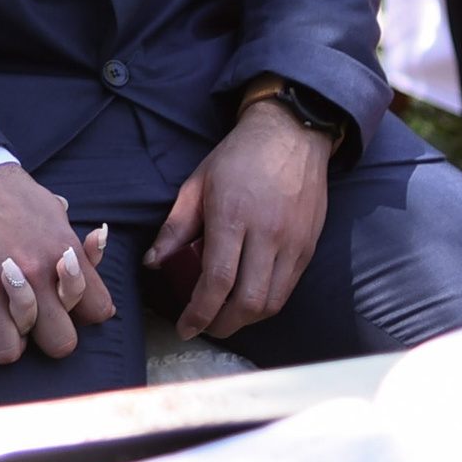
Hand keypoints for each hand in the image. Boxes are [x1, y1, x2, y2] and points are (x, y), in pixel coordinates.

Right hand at [0, 207, 109, 354]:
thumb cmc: (3, 191)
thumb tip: (94, 246)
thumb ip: (73, 242)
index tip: (63, 304)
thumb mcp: (49, 209)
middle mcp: (29, 275)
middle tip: (30, 321)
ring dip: (0, 340)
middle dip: (47, 336)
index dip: (81, 312)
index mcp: (60, 254)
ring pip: (7, 351)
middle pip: (60, 343)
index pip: (97, 311)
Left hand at [142, 101, 330, 339]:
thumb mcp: (197, 184)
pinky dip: (267, 303)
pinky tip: (248, 299)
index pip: (218, 280)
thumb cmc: (238, 157)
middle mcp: (268, 234)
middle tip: (203, 327)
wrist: (292, 134)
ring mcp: (294, 242)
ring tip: (224, 318)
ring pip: (272, 302)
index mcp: (234, 216)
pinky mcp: (308, 246)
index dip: (200, 312)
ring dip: (246, 320)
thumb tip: (153, 263)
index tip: (185, 326)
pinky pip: (288, 288)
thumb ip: (175, 227)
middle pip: (249, 301)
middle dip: (222, 325)